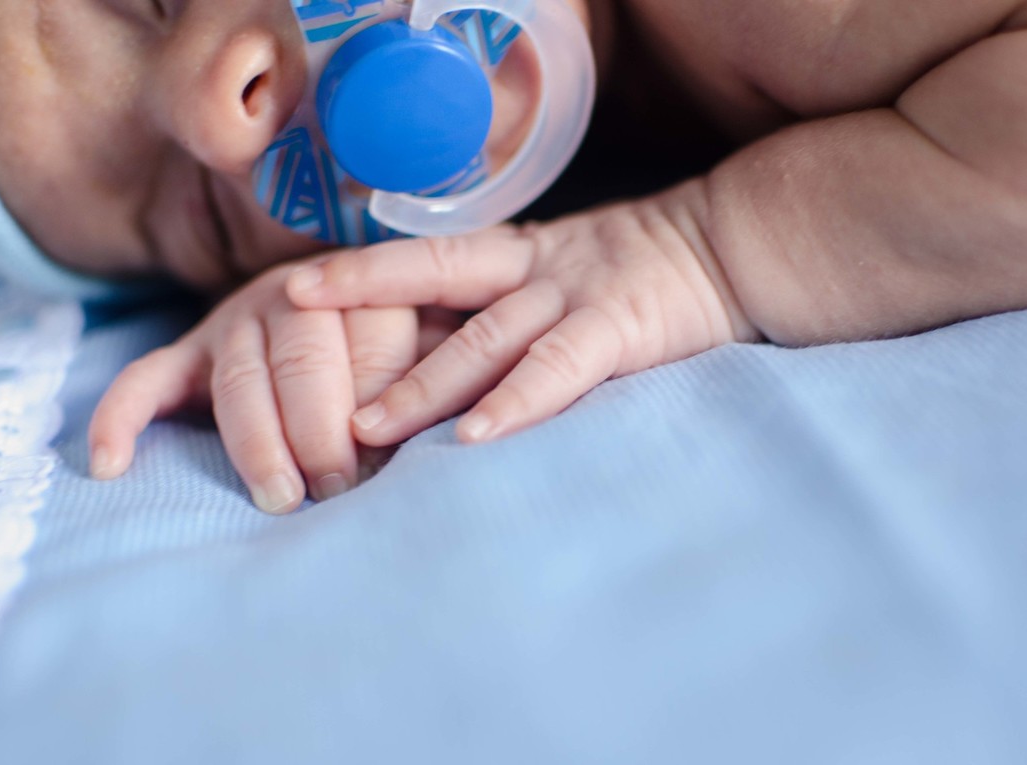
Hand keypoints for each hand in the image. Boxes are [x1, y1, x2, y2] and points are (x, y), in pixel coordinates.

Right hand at [88, 261, 442, 513]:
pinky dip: (123, 417)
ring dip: (256, 440)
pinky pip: (147, 380)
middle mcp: (296, 298)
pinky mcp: (189, 350)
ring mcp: (235, 322)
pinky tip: (109, 464)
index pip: (375, 342)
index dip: (382, 405)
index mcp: (367, 289)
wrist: (341, 297)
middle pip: (304, 360)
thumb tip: (458, 426)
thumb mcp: (441, 341)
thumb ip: (442, 372)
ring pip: (238, 379)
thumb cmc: (409, 340)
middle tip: (338, 488)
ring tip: (279, 497)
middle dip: (321, 429)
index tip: (390, 464)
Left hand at [286, 184, 759, 446]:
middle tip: (293, 347)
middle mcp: (532, 269)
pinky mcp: (619, 327)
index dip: (359, 272)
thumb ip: (509, 311)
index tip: (294, 290)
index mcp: (516, 255)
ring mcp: (573, 294)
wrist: (733, 250)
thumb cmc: (642, 278)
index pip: (424, 259)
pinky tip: (475, 438)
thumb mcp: (564, 280)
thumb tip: (440, 366)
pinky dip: (515, 403)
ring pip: (483, 338)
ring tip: (366, 426)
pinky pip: (558, 368)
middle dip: (364, 316)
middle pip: (434, 284)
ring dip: (422, 384)